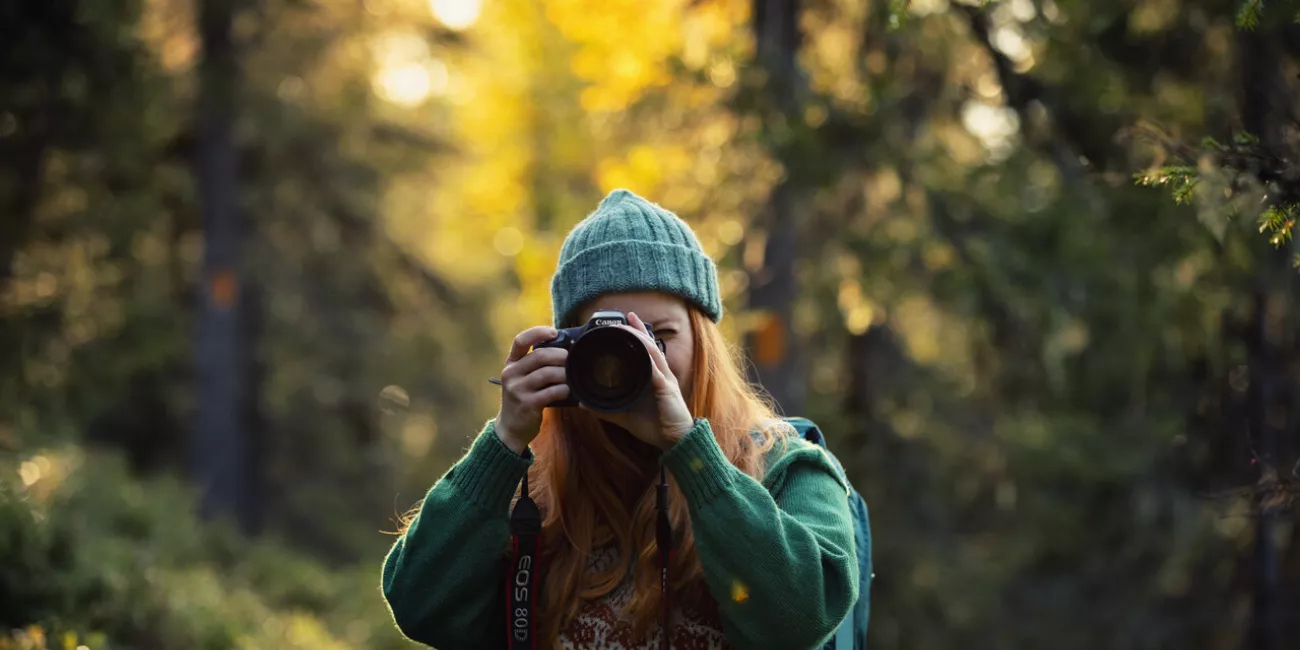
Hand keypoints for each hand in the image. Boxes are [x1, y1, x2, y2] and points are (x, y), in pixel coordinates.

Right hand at [494, 326, 569, 454]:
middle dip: (560, 355)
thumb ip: (536, 365)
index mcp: (511, 364)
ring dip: (564, 374)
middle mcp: (511, 374)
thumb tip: (565, 349)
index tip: (554, 332)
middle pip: (539, 356)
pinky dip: (563, 390)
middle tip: (570, 358)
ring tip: (571, 377)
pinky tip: (568, 391)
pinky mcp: (526, 404)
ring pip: (546, 374)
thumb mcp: (522, 379)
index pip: (520, 340)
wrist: (511, 428)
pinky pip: (550, 392)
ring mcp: (517, 389)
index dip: (538, 332)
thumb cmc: (523, 398)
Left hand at [585, 312, 694, 449]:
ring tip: (630, 327)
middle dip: (638, 330)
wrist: (675, 441)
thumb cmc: (654, 427)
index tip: (627, 319)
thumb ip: (606, 409)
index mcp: (653, 377)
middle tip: (626, 317)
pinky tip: (641, 349)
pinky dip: (648, 359)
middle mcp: (661, 374)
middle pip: (650, 345)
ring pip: (653, 352)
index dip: (638, 333)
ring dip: (641, 339)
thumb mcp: (625, 416)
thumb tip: (584, 404)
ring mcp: (665, 380)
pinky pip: (656, 371)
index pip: (646, 350)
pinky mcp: (667, 389)